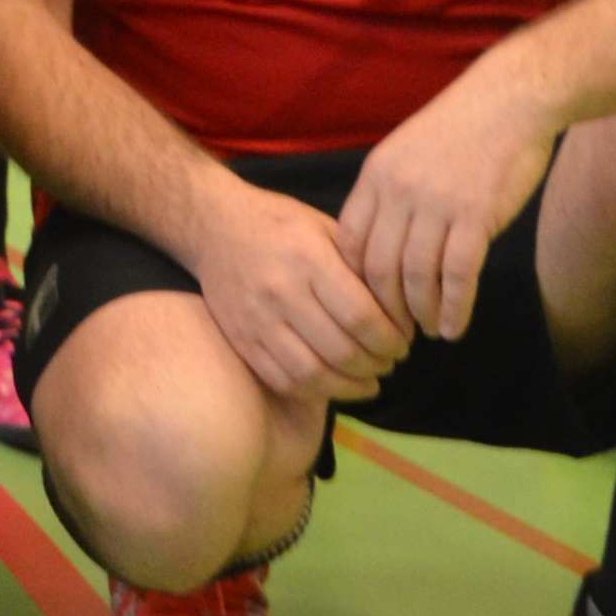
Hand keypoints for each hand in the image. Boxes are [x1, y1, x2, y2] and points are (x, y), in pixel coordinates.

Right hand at [188, 177, 409, 402]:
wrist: (212, 226)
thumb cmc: (280, 224)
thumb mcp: (326, 228)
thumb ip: (360, 268)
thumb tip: (399, 315)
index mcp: (307, 259)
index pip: (361, 317)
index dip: (391, 340)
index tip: (403, 343)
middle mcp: (280, 291)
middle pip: (341, 351)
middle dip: (378, 365)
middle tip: (390, 362)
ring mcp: (256, 320)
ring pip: (313, 374)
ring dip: (351, 386)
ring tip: (369, 380)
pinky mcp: (241, 340)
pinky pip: (283, 380)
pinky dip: (316, 392)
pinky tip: (334, 384)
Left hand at [336, 76, 557, 342]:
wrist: (509, 100)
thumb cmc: (460, 129)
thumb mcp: (406, 153)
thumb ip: (389, 193)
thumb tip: (380, 245)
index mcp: (376, 176)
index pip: (349, 242)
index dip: (355, 281)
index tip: (366, 305)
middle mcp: (399, 191)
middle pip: (378, 266)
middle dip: (385, 308)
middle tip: (396, 333)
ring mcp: (436, 204)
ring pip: (417, 277)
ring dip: (421, 313)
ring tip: (429, 333)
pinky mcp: (475, 215)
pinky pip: (458, 275)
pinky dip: (454, 308)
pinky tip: (455, 327)